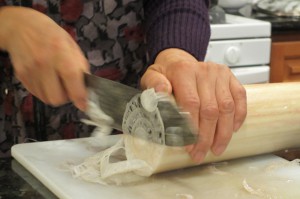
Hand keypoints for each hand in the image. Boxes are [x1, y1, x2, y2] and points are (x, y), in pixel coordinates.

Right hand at [0, 6, 88, 110]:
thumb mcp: (72, 46)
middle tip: (69, 89)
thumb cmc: (51, 35)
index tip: (84, 105)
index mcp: (60, 52)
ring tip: (57, 83)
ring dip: (55, 95)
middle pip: (57, 98)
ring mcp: (30, 71)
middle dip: (66, 98)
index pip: (72, 80)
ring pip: (46, 99)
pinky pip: (37, 94)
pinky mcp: (21, 76)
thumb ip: (80, 67)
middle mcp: (44, 63)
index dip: (80, 97)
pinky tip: (47, 80)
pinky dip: (45, 91)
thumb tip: (87, 88)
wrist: (20, 27)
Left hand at [140, 48, 246, 162]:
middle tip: (201, 153)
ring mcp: (219, 74)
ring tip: (217, 148)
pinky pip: (240, 98)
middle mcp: (204, 71)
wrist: (179, 60)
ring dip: (223, 132)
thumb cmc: (166, 73)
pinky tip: (232, 130)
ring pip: (227, 107)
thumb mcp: (152, 76)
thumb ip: (154, 84)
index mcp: (184, 71)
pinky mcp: (230, 77)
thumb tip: (162, 91)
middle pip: (210, 110)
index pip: (191, 103)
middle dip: (206, 137)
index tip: (189, 145)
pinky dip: (238, 116)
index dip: (191, 128)